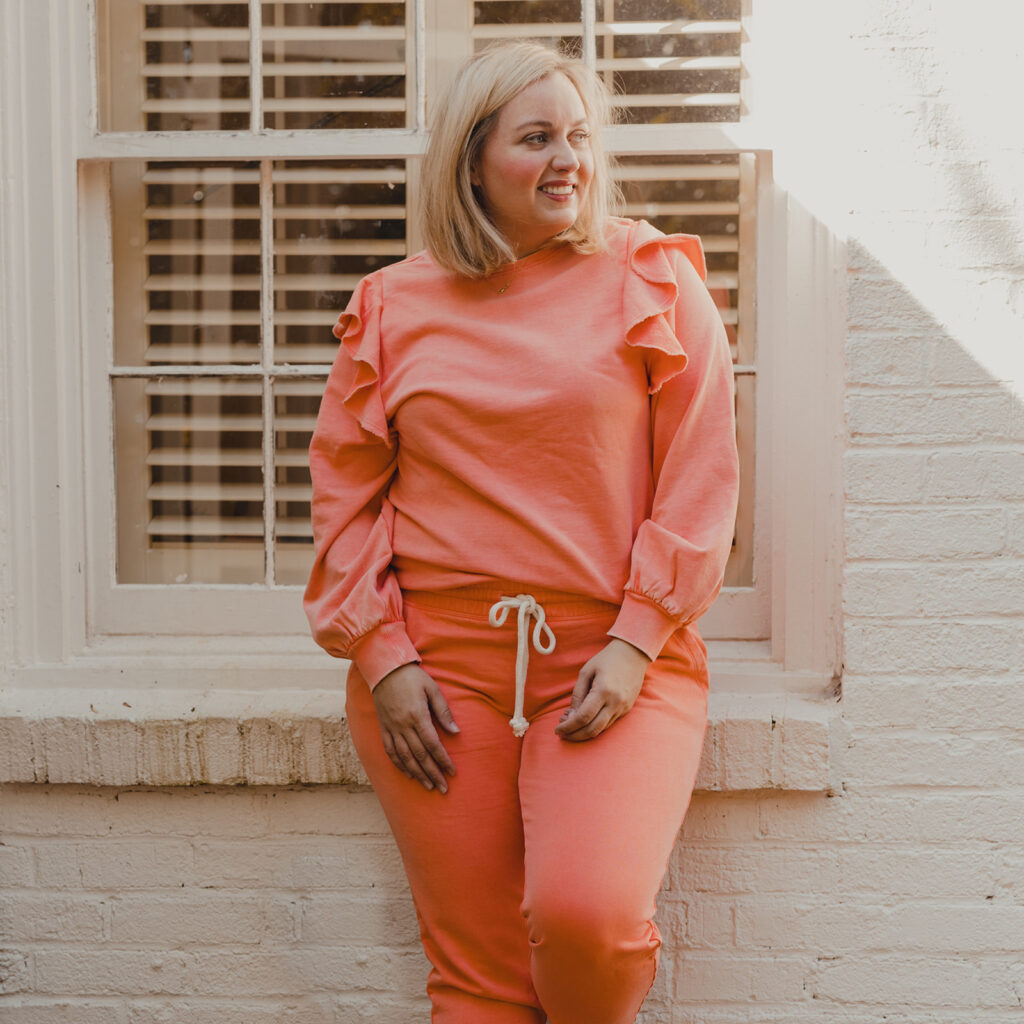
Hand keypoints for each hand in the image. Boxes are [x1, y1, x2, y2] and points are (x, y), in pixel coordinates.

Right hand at [372, 663, 458, 792]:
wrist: (384, 669)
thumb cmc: (412, 677)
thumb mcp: (432, 689)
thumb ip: (443, 711)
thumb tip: (456, 731)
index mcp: (417, 715)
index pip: (433, 744)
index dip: (443, 760)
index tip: (452, 772)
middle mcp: (403, 725)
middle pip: (420, 755)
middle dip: (432, 773)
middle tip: (443, 788)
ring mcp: (391, 728)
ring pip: (405, 757)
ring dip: (417, 774)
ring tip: (428, 786)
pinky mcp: (384, 728)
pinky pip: (390, 751)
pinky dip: (399, 765)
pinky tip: (408, 773)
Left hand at [554, 639, 650, 741]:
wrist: (633, 654)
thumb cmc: (606, 659)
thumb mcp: (586, 671)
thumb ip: (577, 694)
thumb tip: (571, 716)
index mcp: (603, 691)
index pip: (583, 717)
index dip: (568, 727)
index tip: (557, 729)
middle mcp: (615, 702)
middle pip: (592, 729)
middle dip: (574, 735)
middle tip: (562, 734)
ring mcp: (623, 707)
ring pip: (601, 730)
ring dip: (584, 733)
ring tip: (570, 727)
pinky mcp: (626, 709)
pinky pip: (608, 724)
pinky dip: (595, 727)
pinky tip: (584, 722)